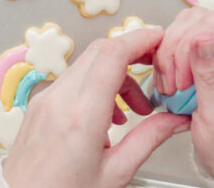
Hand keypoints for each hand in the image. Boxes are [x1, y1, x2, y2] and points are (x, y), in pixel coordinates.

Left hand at [3, 27, 189, 187]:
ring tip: (133, 108)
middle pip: (99, 51)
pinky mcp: (40, 104)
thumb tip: (174, 120)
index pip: (112, 56)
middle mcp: (60, 101)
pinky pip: (72, 80)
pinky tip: (107, 114)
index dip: (139, 39)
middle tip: (154, 66)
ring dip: (116, 74)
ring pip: (87, 64)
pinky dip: (96, 85)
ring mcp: (46, 99)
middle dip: (132, 52)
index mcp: (82, 117)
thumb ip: (148, 140)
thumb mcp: (115, 173)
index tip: (158, 39)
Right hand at [153, 8, 213, 178]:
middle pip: (202, 21)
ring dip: (170, 54)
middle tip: (175, 83)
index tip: (183, 78)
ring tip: (172, 85)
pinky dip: (168, 59)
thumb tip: (202, 37)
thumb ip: (212, 77)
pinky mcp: (211, 59)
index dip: (193, 46)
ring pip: (189, 27)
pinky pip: (182, 42)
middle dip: (177, 49)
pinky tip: (170, 81)